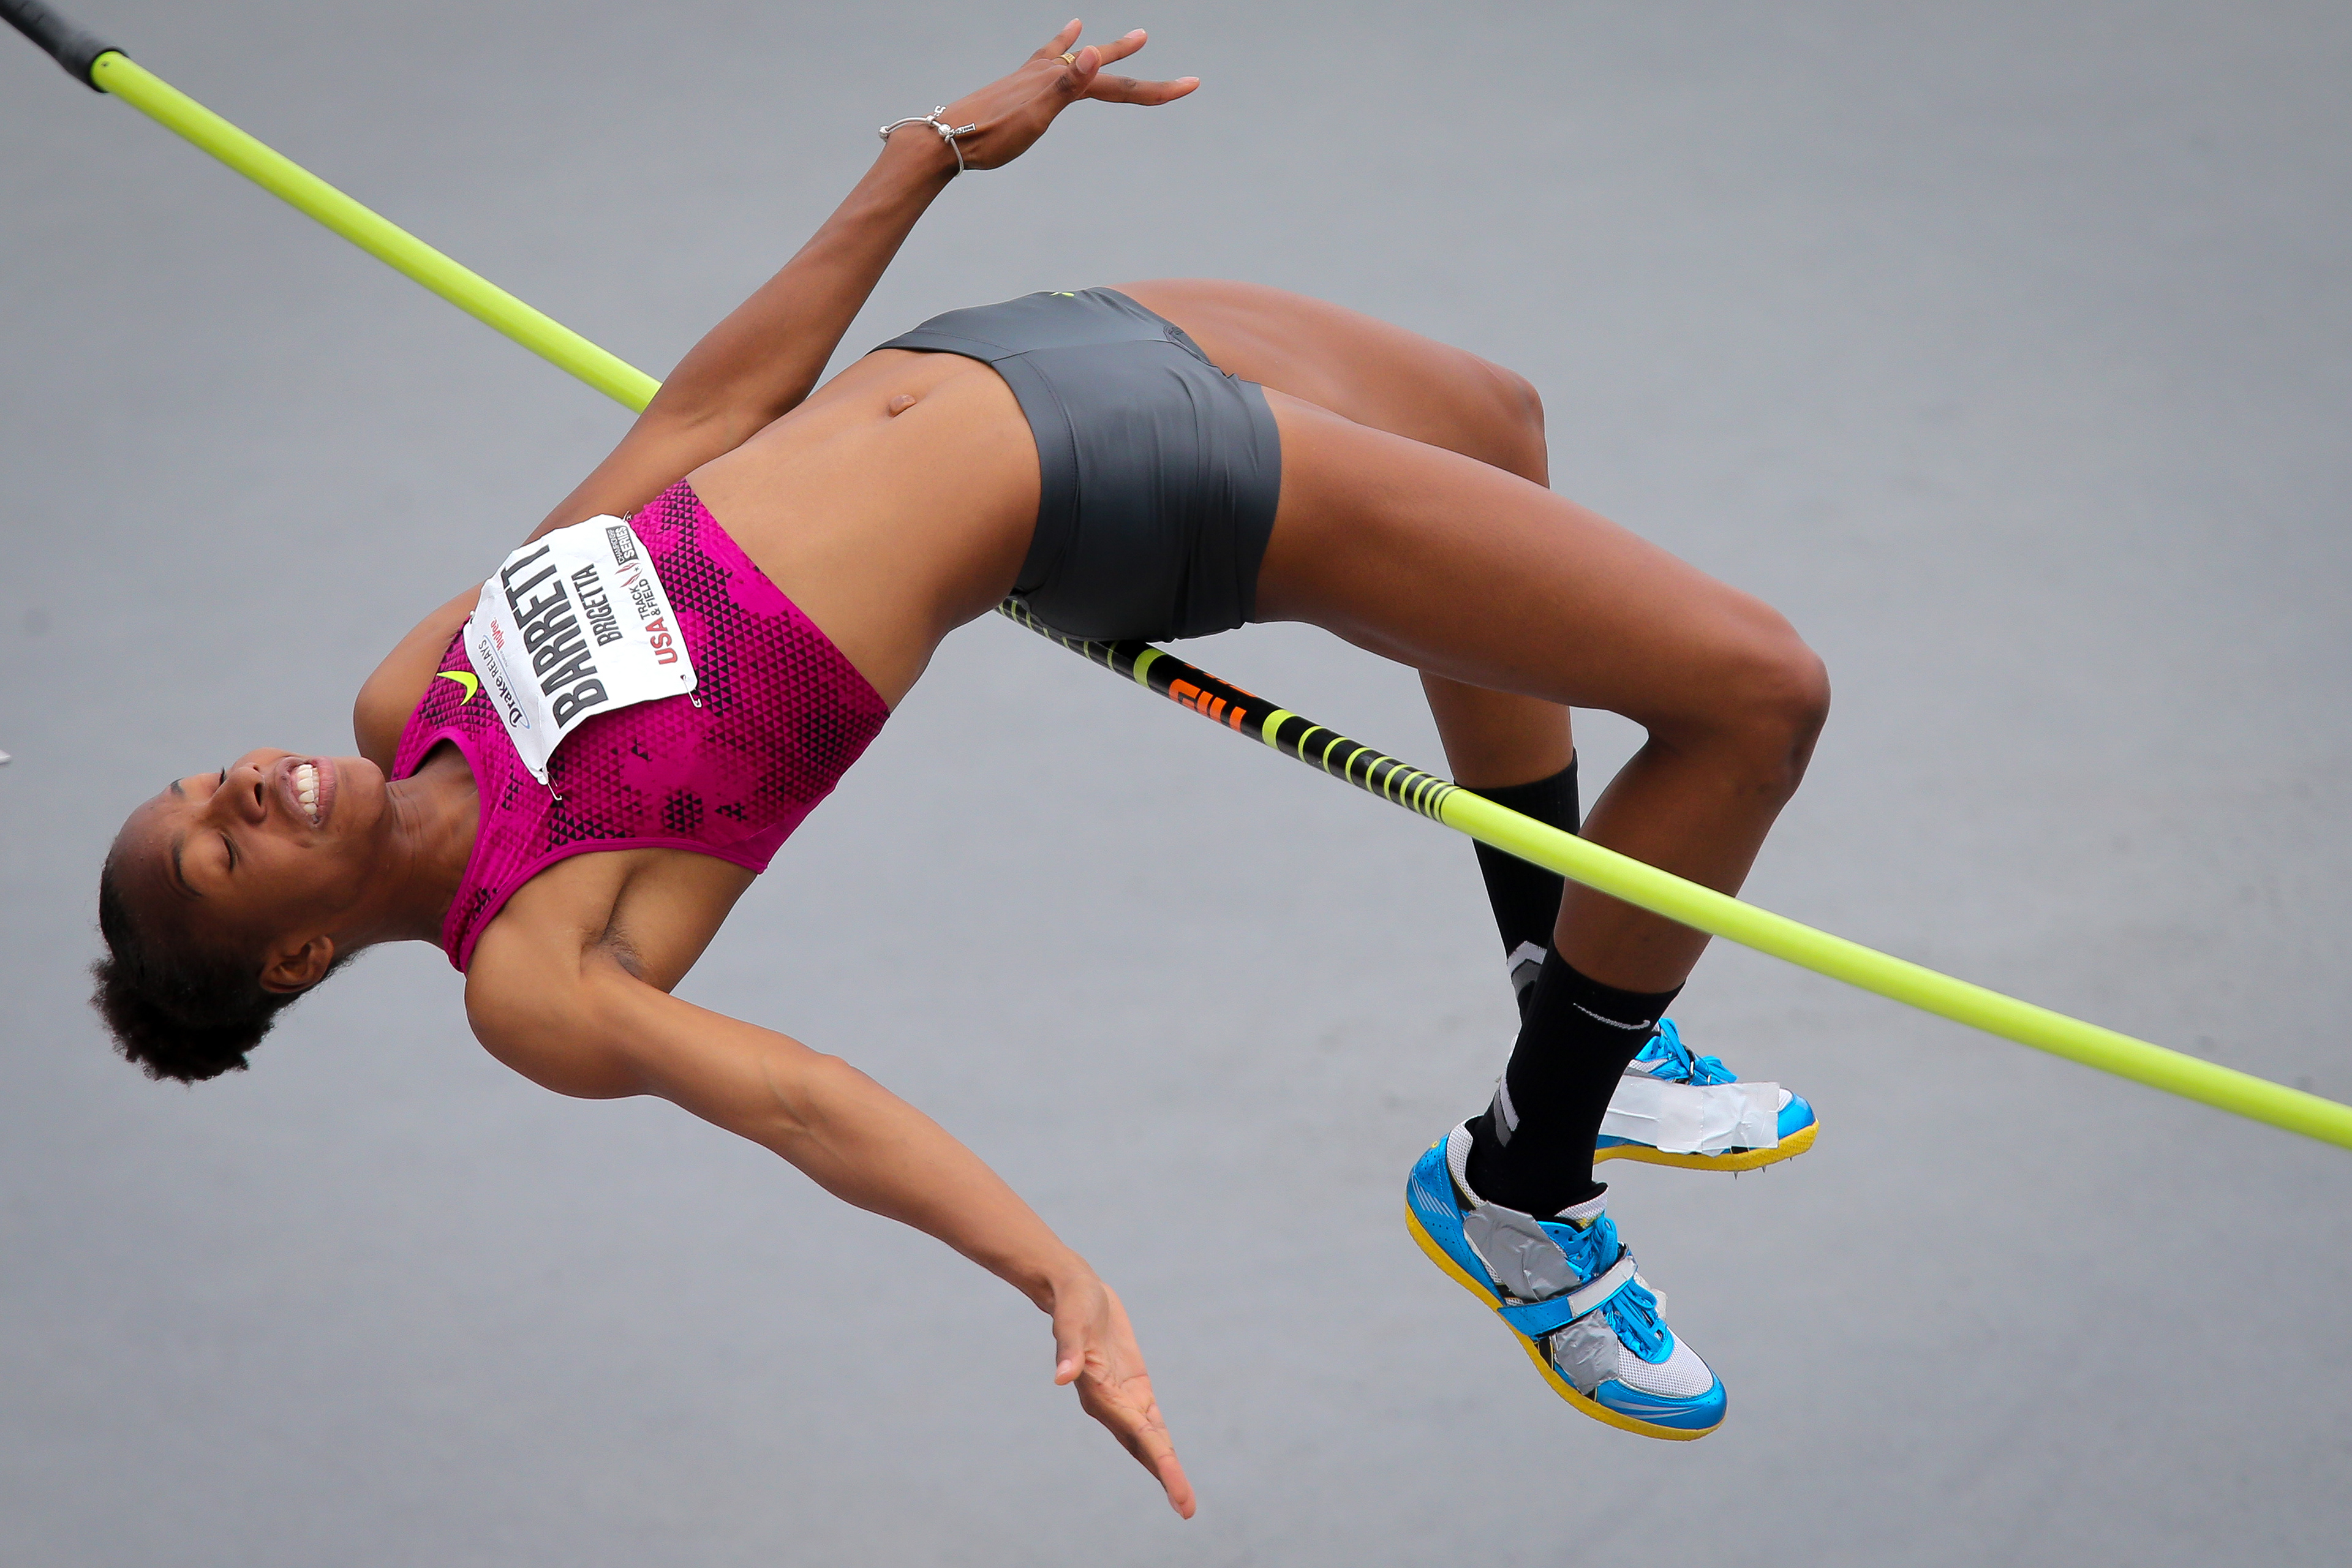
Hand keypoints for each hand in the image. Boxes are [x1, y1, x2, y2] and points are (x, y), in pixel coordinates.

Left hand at [900, 20, 1197, 172]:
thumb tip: (1094, 53)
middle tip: (1159, 46)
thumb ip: (1067, 85)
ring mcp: (1034, 76)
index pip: (1119, 85)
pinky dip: (1064, 44)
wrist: (945, 139)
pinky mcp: (1019, 84)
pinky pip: (1049, 57)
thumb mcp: (1034, 115)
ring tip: (1131, 38)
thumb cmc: (990, 135)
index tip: (1191, 85)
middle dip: (1135, 62)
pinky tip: (1070, 34)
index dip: (1156, 89)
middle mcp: (1050, 72)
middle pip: (1103, 68)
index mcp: (1061, 82)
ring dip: (1107, 50)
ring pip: (1080, 58)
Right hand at [1049, 1268, 1195, 1517]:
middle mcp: (1111, 1404)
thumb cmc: (1073, 1304)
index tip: (1178, 1488)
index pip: (1139, 1436)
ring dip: (1165, 1467)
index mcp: (1101, 1395)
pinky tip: (1169, 1460)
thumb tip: (1062, 1377)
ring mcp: (1122, 1397)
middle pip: (1144, 1448)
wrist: (1074, 1290)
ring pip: (1148, 1440)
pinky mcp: (1133, 1385)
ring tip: (1182, 1498)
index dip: (1161, 1464)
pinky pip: (1150, 1420)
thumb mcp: (1072, 1321)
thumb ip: (1069, 1350)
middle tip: (1187, 1509)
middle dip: (1166, 1477)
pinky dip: (1161, 1443)